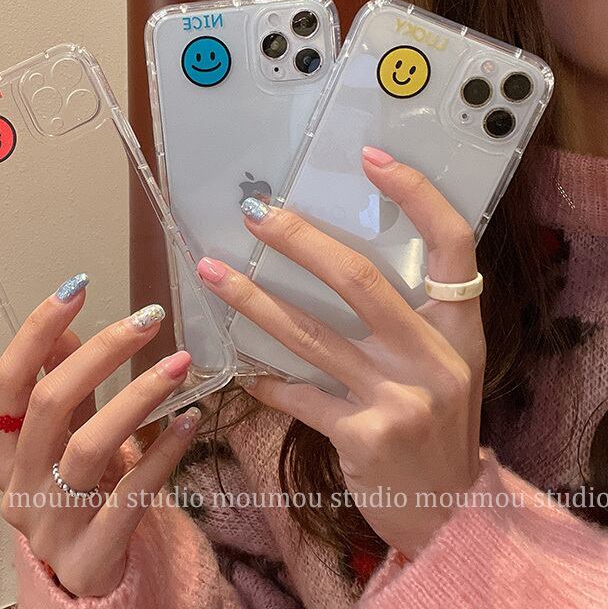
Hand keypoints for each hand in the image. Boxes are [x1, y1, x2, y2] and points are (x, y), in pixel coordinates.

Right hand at [0, 285, 199, 596]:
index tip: (77, 286)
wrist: (85, 575)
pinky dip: (163, 453)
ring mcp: (51, 524)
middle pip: (50, 405)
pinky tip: (191, 420)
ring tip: (179, 362)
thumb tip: (64, 326)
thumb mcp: (64, 437)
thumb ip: (61, 385)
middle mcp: (18, 484)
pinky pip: (131, 495)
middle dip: (101, 353)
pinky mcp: (92, 554)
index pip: (9, 381)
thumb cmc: (76, 491)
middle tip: (148, 319)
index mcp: (6, 450)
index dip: (37, 331)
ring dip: (138, 396)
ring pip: (89, 447)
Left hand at [197, 148, 484, 558]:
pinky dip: (265, 379)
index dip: (416, 195)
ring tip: (212, 273)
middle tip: (256, 213)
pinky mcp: (364, 436)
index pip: (451, 243)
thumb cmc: (438, 424)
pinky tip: (239, 367)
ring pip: (311, 334)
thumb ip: (406, 318)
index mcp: (458, 327)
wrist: (448, 511)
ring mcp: (401, 398)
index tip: (371, 160)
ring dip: (254, 301)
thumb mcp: (443, 364)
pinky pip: (298, 395)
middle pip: (359, 279)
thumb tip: (328, 260)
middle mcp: (435, 357)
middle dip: (299, 241)